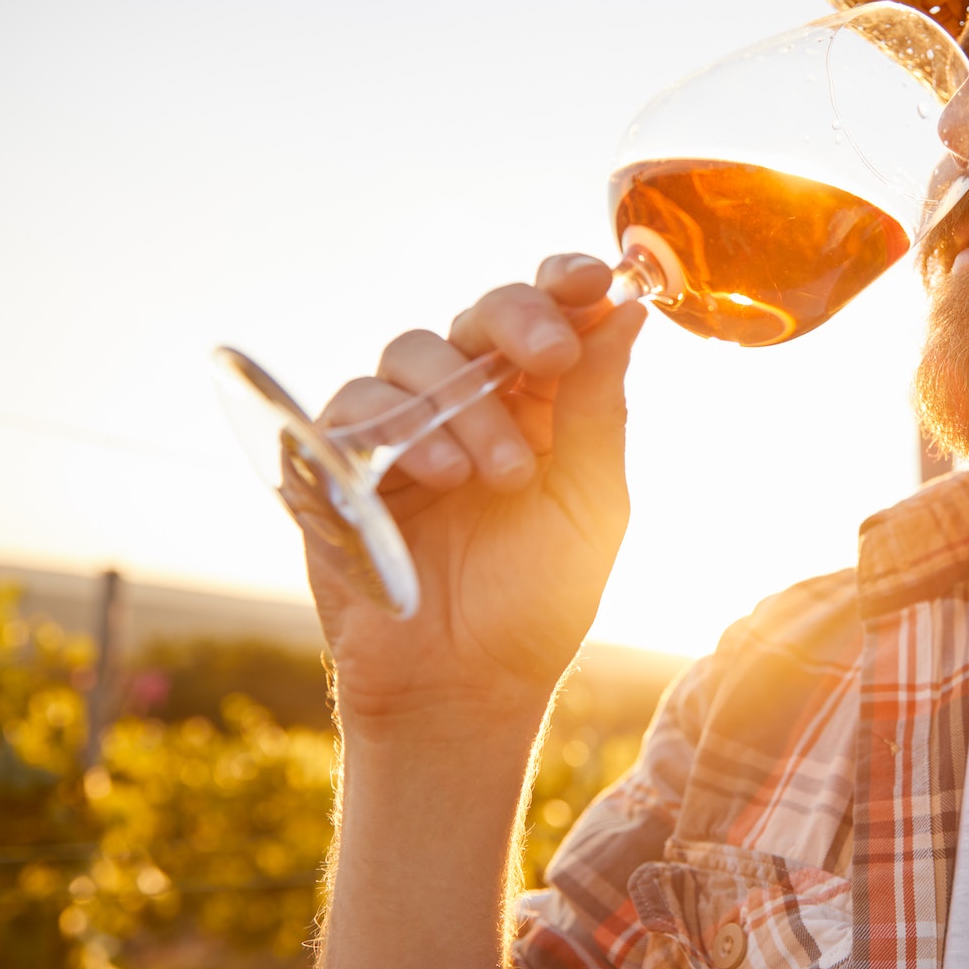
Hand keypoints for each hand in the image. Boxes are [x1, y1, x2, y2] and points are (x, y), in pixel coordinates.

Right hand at [305, 254, 648, 734]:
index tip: (590, 279)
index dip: (561, 284)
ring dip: (465, 404)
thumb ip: (598, 409)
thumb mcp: (589, 503)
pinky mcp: (341, 463)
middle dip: (517, 320)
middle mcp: (468, 404)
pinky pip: (353, 408)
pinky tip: (441, 478)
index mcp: (537, 405)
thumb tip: (628, 313)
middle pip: (477, 316)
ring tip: (497, 475)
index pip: (543, 315)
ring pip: (414, 353)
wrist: (467, 688)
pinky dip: (400, 429)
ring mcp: (402, 429)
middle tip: (550, 354)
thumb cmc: (536, 601)